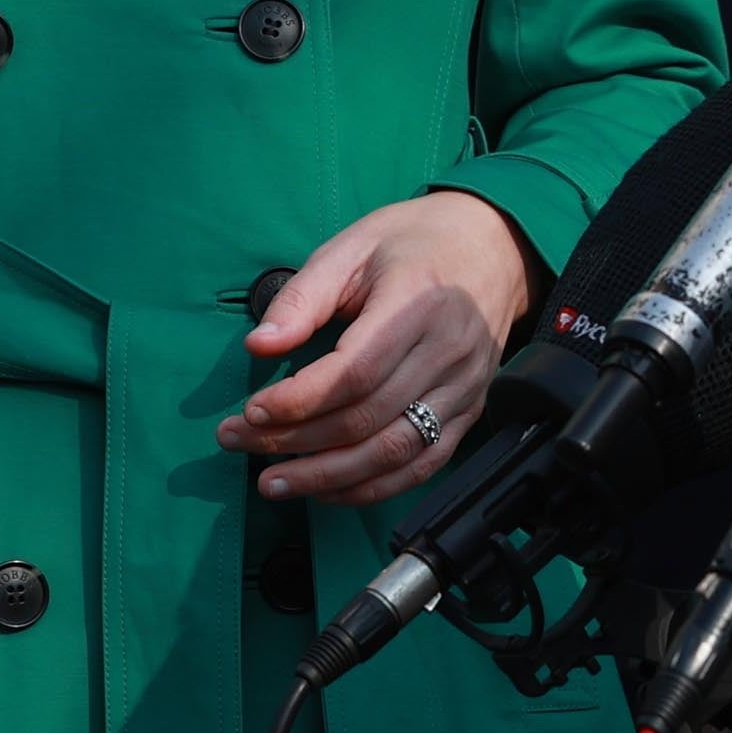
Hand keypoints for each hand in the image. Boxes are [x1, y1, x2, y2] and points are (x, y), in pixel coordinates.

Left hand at [219, 191, 535, 506]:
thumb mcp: (351, 249)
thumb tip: (258, 346)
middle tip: (238, 442)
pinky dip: (372, 487)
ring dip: (327, 476)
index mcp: (419, 302)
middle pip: (366, 417)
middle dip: (294, 440)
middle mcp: (449, 350)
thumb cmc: (414, 243)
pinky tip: (328, 489)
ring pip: (394, 450)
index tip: (249, 411)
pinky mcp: (471, 409)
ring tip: (274, 482)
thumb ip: (303, 298)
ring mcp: (465, 386)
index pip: (354, 372)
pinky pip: (422, 464)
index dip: (297, 401)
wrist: (492, 246)